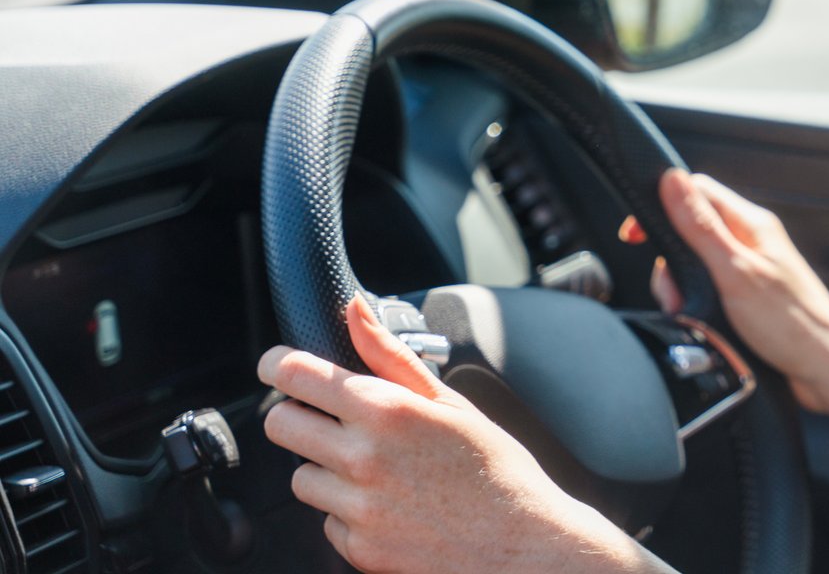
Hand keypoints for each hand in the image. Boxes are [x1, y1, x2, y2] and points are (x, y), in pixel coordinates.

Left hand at [258, 297, 667, 573]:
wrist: (522, 545)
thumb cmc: (495, 469)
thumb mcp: (451, 401)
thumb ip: (391, 355)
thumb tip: (354, 309)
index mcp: (386, 410)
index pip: (296, 375)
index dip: (278, 364)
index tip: (278, 366)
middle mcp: (362, 457)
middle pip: (280, 425)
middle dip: (298, 415)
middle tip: (333, 420)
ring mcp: (356, 508)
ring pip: (300, 477)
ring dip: (326, 470)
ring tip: (380, 471)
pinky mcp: (358, 549)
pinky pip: (327, 521)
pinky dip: (349, 513)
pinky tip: (393, 506)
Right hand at [652, 170, 828, 415]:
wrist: (827, 371)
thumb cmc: (794, 324)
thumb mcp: (735, 271)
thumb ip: (700, 226)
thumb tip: (672, 180)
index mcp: (752, 224)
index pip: (697, 191)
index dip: (663, 205)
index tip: (638, 233)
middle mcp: (751, 243)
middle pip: (690, 231)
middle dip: (670, 262)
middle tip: (674, 291)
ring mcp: (749, 271)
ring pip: (695, 266)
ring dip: (682, 290)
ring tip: (690, 315)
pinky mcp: (746, 300)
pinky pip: (707, 292)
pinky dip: (696, 308)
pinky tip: (703, 326)